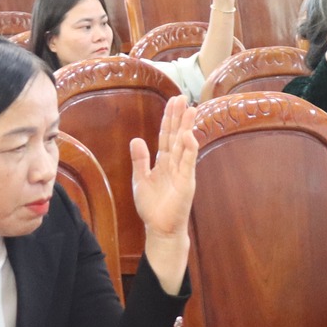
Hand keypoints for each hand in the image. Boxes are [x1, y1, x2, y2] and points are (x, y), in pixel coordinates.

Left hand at [130, 95, 197, 241]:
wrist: (160, 228)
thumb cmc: (152, 206)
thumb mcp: (140, 180)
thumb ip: (139, 160)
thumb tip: (136, 139)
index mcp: (163, 161)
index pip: (166, 135)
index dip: (168, 119)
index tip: (173, 101)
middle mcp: (174, 163)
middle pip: (176, 135)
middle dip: (179, 117)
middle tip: (182, 97)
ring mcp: (182, 171)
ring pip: (184, 145)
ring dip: (187, 128)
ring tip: (190, 109)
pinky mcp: (186, 182)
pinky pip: (188, 163)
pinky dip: (189, 150)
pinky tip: (189, 136)